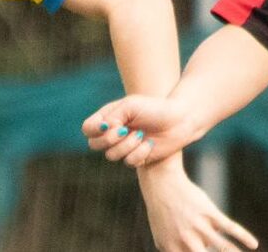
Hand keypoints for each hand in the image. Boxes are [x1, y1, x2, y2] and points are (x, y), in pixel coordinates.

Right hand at [81, 94, 195, 166]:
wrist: (179, 120)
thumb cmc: (155, 108)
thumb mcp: (130, 106)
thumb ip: (111, 117)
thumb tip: (103, 131)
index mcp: (109, 117)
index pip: (88, 128)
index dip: (94, 130)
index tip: (108, 125)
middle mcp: (114, 133)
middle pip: (94, 144)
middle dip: (109, 139)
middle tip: (124, 130)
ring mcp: (124, 146)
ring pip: (111, 155)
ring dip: (127, 145)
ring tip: (141, 134)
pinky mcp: (136, 157)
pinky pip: (128, 161)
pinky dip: (140, 152)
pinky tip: (150, 144)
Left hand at [137, 159, 258, 251]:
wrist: (161, 184)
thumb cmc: (162, 212)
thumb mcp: (161, 235)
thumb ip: (173, 250)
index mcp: (173, 248)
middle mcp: (186, 239)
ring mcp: (199, 225)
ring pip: (222, 246)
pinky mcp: (209, 212)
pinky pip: (229, 227)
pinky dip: (243, 236)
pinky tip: (253, 244)